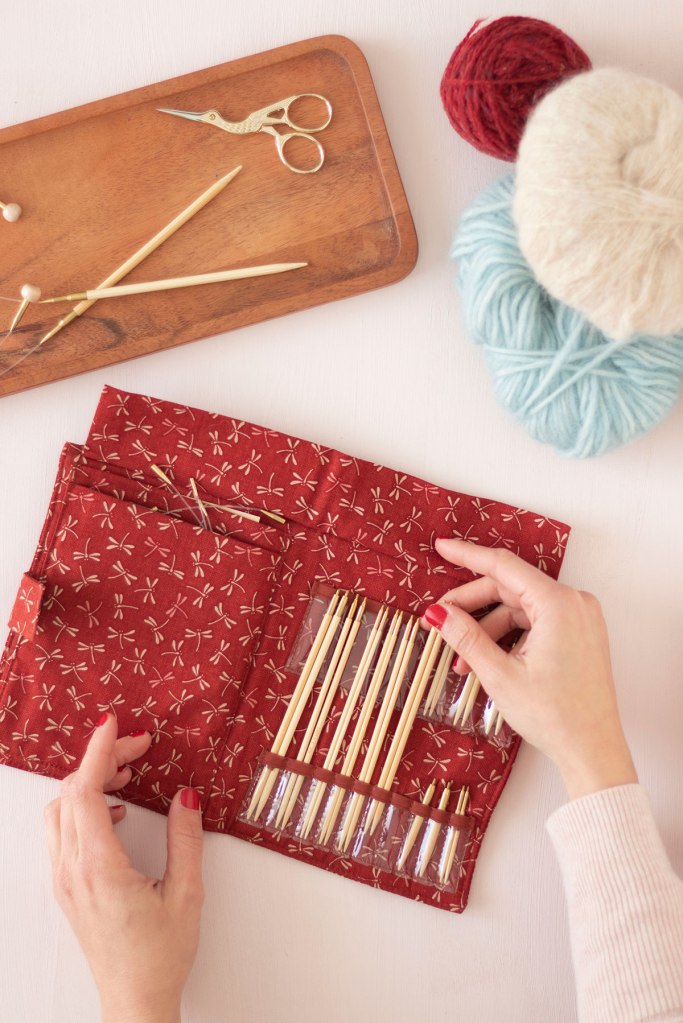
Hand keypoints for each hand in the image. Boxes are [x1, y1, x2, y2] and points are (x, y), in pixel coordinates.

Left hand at [44, 713, 203, 1022]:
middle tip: (139, 746)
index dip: (97, 751)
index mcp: (98, 868)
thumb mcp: (186, 894)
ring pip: (59, 811)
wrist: (136, 1001)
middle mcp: (72, 871)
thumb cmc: (161, 956)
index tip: (114, 724)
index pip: (84, 791)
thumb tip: (185, 795)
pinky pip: (62, 832)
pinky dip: (82, 808)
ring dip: (87, 783)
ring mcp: (64, 880)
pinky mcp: (67, 888)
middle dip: (101, 759)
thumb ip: (185, 839)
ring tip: (125, 773)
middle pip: (70, 794)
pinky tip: (114, 811)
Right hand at [422, 539, 636, 799]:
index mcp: (558, 604)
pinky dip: (508, 636)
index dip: (467, 556)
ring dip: (487, 628)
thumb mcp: (500, 675)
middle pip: (509, 588)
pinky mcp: (579, 634)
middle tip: (438, 620)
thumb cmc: (556, 716)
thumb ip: (466, 637)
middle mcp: (573, 603)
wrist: (593, 751)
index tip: (442, 547)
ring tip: (460, 659)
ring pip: (519, 608)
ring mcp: (579, 618)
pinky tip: (486, 659)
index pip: (503, 566)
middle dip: (471, 605)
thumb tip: (438, 612)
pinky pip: (535, 622)